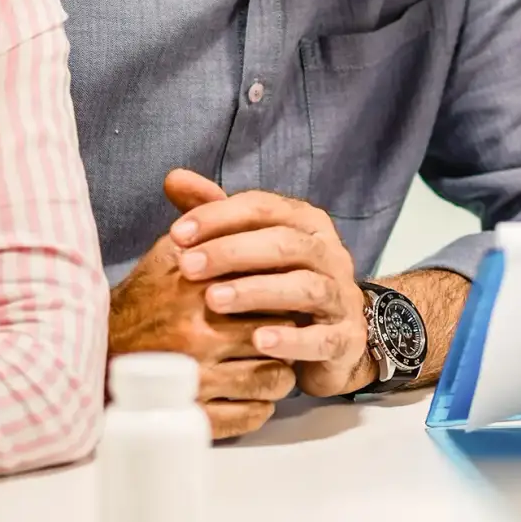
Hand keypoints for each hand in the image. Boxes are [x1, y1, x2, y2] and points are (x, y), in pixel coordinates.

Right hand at [109, 171, 299, 438]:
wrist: (94, 354)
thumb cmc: (142, 298)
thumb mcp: (169, 252)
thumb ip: (202, 221)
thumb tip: (224, 193)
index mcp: (198, 292)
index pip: (269, 289)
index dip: (284, 291)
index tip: (286, 291)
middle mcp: (197, 336)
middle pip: (279, 334)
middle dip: (287, 331)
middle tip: (284, 329)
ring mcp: (197, 380)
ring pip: (273, 379)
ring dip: (279, 372)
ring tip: (271, 361)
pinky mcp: (196, 416)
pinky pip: (251, 416)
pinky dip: (260, 406)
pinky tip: (254, 393)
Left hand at [165, 171, 373, 399]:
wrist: (334, 334)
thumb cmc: (281, 281)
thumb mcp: (251, 245)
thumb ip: (216, 215)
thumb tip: (174, 178)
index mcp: (306, 223)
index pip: (264, 208)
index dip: (219, 217)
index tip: (177, 234)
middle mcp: (330, 254)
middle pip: (285, 243)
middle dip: (232, 252)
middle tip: (187, 267)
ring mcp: (341, 296)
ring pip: (306, 287)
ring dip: (258, 291)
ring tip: (213, 301)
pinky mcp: (346, 338)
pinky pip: (323, 339)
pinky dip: (292, 340)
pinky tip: (258, 342)